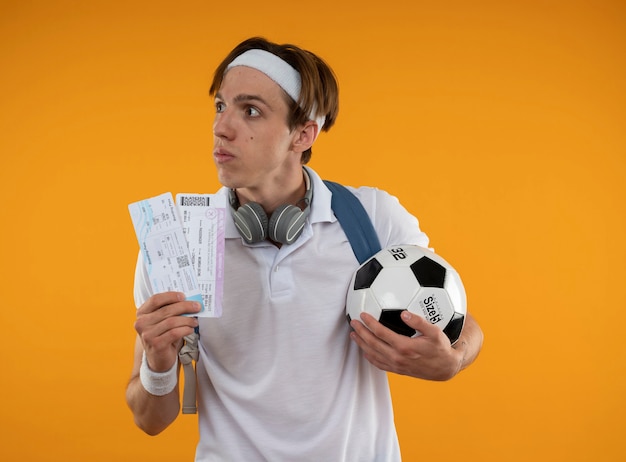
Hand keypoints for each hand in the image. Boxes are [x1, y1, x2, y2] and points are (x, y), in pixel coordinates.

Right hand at [134, 292, 200, 371]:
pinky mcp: (156, 344)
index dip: (171, 296)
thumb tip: (189, 300)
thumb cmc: (162, 336)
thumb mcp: (162, 321)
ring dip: (187, 320)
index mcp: (142, 313)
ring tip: (195, 321)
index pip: (155, 299)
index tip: (184, 296)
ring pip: (172, 321)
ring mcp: (147, 334)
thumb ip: (169, 310)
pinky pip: (175, 333)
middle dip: (185, 306)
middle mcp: (141, 323)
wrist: (158, 359)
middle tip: (197, 306)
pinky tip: (190, 330)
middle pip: (166, 310)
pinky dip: (185, 329)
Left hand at [350, 310, 464, 380]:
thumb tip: (404, 313)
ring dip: (362, 344)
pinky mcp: (398, 370)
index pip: (381, 333)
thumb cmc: (441, 348)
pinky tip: (365, 350)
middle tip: (353, 323)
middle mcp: (398, 357)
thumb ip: (419, 322)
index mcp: (404, 347)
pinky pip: (379, 364)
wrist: (446, 368)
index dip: (370, 323)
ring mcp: (396, 365)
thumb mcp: (435, 332)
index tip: (363, 315)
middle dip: (361, 332)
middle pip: (373, 343)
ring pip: (373, 354)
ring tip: (353, 335)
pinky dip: (370, 357)